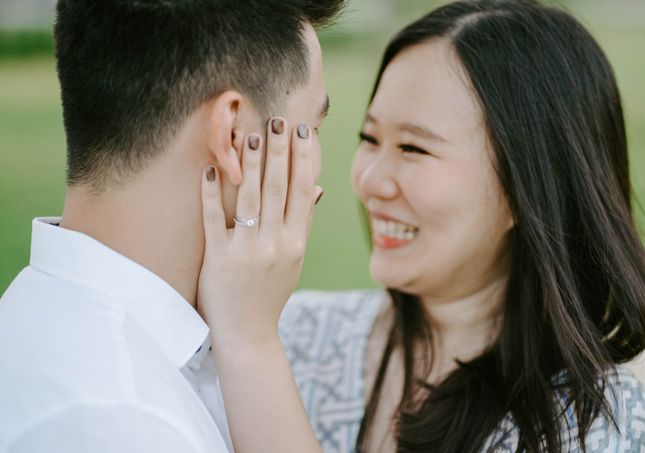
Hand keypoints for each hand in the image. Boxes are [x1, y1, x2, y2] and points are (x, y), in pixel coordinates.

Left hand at [196, 117, 323, 452]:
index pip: (303, 192)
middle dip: (279, 152)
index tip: (302, 132)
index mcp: (296, 243)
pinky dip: (213, 193)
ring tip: (251, 134)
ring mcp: (247, 251)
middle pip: (280, 189)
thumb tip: (316, 189)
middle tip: (277, 120)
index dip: (304, 159)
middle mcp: (275, 244)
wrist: (248, 334)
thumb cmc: (270, 293)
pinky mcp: (218, 259)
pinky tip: (212, 169)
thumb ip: (302, 224)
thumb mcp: (294, 260)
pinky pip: (215, 220)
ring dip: (251, 164)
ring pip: (251, 198)